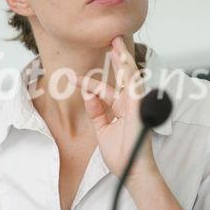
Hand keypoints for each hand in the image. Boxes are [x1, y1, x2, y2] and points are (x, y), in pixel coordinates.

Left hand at [69, 36, 156, 179]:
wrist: (131, 170)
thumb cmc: (121, 154)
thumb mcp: (102, 130)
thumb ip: (96, 111)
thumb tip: (88, 94)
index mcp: (122, 108)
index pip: (103, 90)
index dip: (86, 83)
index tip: (70, 78)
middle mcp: (130, 103)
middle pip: (123, 76)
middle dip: (116, 57)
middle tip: (111, 39)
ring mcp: (136, 104)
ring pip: (130, 75)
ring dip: (123, 57)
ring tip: (116, 41)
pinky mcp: (139, 107)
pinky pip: (134, 85)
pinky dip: (129, 71)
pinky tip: (123, 58)